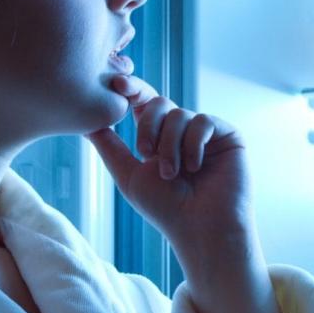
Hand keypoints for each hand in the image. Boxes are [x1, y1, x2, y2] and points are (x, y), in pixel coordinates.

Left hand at [86, 74, 252, 256]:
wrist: (201, 228)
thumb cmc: (165, 209)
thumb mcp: (128, 175)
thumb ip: (109, 147)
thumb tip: (87, 122)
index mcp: (157, 137)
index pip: (142, 103)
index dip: (131, 89)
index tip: (116, 84)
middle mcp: (181, 131)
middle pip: (158, 102)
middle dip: (148, 126)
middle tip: (145, 153)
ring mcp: (204, 132)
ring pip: (179, 114)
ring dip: (169, 145)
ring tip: (172, 174)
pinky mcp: (227, 135)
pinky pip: (203, 121)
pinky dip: (193, 144)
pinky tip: (193, 167)